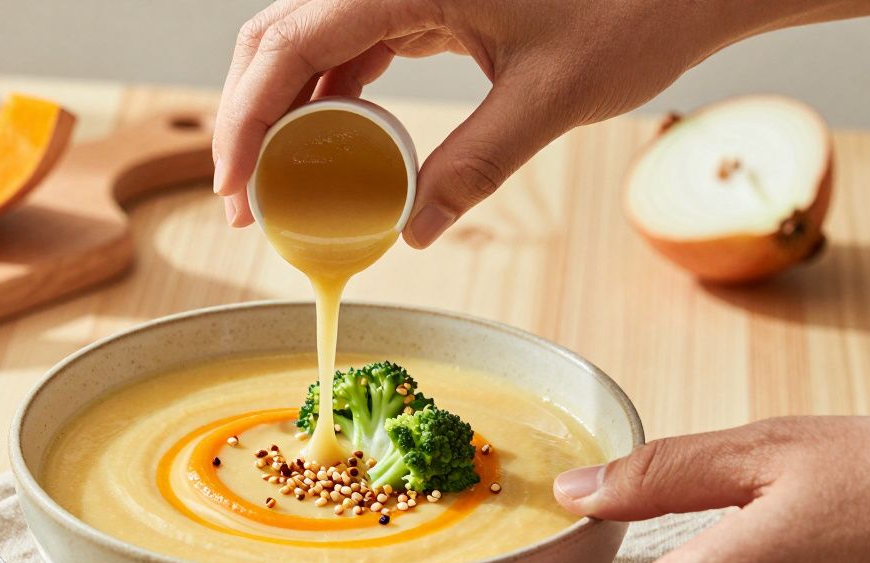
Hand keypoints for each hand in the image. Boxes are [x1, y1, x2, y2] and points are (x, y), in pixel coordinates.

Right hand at [213, 0, 869, 247]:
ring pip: (307, 42)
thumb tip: (413, 233)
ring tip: (280, 187)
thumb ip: (474, 166)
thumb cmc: (635, 11)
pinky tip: (335, 152)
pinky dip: (331, 100)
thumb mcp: (549, 98)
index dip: (245, 119)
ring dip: (285, 112)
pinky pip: (353, 48)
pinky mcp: (425, 2)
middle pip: (278, 37)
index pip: (289, 44)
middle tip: (245, 196)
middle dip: (248, 117)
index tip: (234, 187)